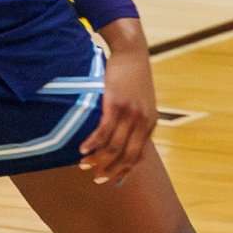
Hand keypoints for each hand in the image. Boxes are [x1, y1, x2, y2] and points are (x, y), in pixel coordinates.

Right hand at [78, 31, 159, 183]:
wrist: (132, 52)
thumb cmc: (134, 77)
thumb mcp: (143, 102)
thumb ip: (139, 122)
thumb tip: (129, 142)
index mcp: (150, 123)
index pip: (138, 156)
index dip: (123, 171)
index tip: (110, 180)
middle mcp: (142, 121)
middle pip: (125, 156)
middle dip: (109, 170)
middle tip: (95, 178)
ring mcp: (130, 113)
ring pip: (112, 147)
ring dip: (96, 159)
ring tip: (83, 164)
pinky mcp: (116, 104)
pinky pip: (103, 131)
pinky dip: (92, 143)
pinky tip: (82, 148)